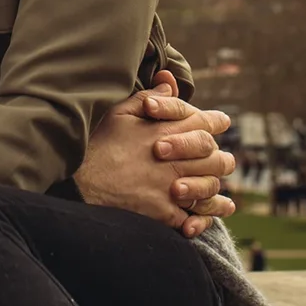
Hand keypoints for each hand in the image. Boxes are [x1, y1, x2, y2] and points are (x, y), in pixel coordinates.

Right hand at [76, 71, 236, 236]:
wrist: (80, 185)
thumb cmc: (98, 146)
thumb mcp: (119, 113)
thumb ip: (149, 96)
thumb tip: (169, 84)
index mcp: (165, 132)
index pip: (204, 124)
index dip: (216, 122)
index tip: (222, 123)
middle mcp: (174, 160)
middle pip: (215, 158)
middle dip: (221, 159)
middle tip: (224, 160)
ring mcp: (171, 188)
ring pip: (209, 188)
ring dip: (215, 189)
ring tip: (218, 190)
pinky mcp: (163, 213)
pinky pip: (193, 217)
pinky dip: (200, 220)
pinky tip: (201, 221)